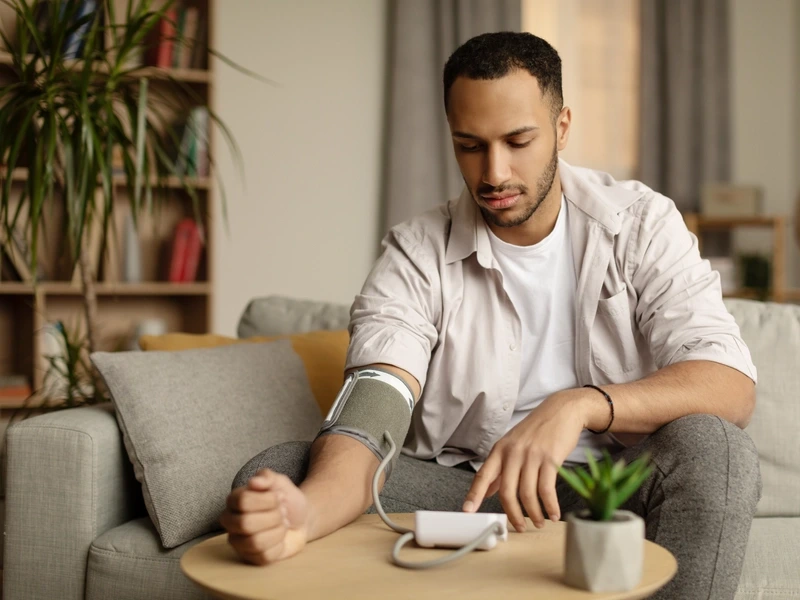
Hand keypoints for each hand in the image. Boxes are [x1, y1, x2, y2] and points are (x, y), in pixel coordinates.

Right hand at [221, 469, 310, 564]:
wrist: (302, 518)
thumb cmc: (285, 499)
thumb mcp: (279, 481)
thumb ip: (267, 477)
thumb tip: (254, 482)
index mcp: (234, 500)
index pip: (243, 501)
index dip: (267, 500)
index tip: (279, 496)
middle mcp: (231, 522)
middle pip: (246, 523)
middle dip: (273, 517)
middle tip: (282, 512)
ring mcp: (240, 542)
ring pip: (255, 542)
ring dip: (277, 531)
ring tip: (282, 524)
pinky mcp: (251, 558)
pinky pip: (265, 556)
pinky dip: (280, 545)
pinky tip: (280, 537)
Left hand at [462, 389, 586, 531]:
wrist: (562, 410)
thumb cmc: (536, 430)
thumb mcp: (513, 445)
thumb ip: (500, 469)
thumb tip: (488, 491)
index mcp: (500, 450)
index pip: (483, 475)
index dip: (474, 495)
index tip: (467, 511)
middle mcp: (513, 452)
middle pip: (507, 491)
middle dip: (513, 514)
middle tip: (518, 527)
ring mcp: (531, 455)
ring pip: (527, 493)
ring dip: (534, 513)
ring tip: (539, 522)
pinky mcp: (550, 458)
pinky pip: (547, 489)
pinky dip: (550, 506)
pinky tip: (553, 514)